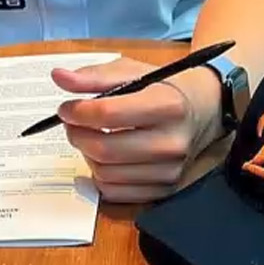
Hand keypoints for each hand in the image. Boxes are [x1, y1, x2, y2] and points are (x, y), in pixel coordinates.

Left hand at [51, 58, 223, 202]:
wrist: (203, 111)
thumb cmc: (164, 88)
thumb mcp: (132, 72)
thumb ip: (94, 76)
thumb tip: (59, 78)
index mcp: (167, 105)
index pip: (107, 114)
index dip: (77, 111)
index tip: (65, 107)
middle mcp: (172, 142)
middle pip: (104, 148)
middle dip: (77, 135)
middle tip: (72, 123)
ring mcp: (170, 170)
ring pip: (105, 173)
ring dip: (87, 155)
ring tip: (91, 137)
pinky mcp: (165, 189)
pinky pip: (115, 192)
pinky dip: (101, 176)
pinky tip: (105, 157)